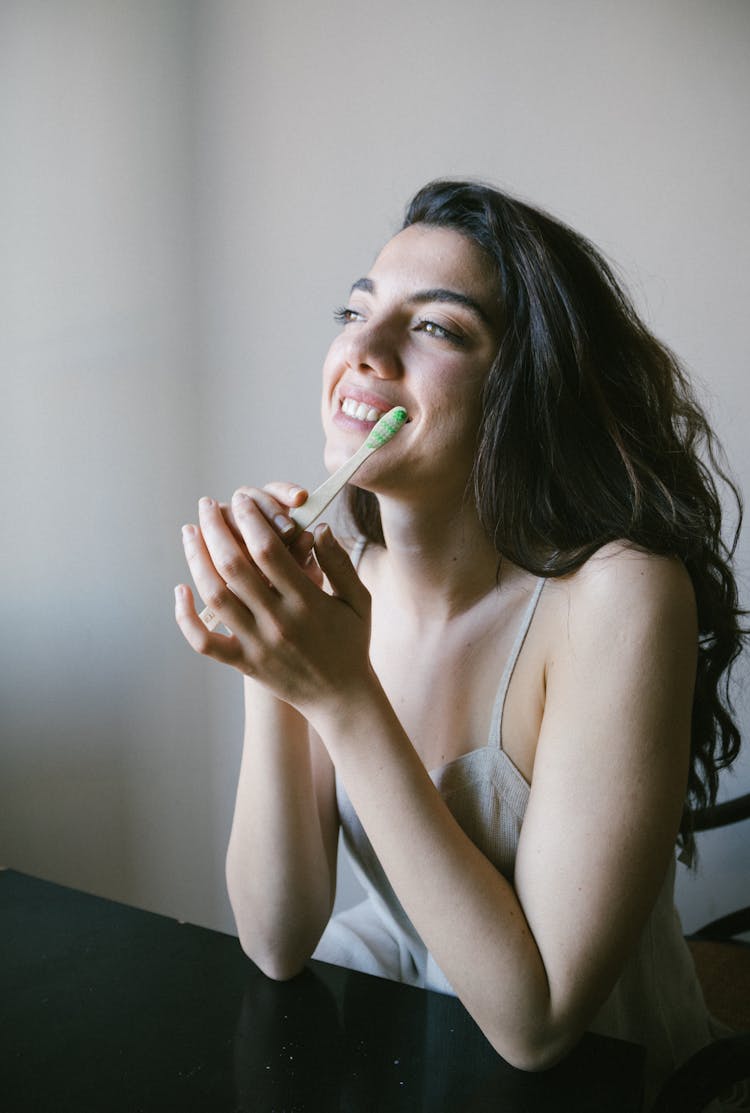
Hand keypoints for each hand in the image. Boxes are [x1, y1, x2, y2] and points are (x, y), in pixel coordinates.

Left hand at [174, 490, 372, 717]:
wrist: (341, 698)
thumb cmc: (351, 642)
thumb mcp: (358, 599)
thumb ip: (339, 561)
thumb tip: (318, 526)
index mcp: (307, 601)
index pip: (267, 549)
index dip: (250, 518)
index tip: (241, 500)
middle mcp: (278, 621)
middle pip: (233, 565)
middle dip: (215, 528)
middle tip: (206, 505)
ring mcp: (257, 644)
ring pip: (214, 595)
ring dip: (196, 559)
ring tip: (189, 532)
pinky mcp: (243, 663)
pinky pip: (204, 641)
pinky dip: (185, 616)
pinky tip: (180, 589)